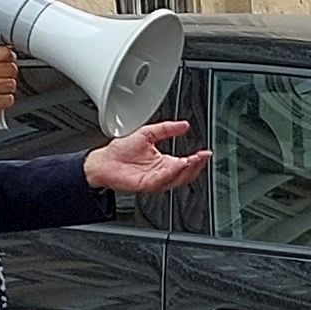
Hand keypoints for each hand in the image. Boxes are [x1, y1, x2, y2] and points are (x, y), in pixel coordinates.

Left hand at [81, 119, 209, 196]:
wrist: (105, 160)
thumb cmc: (121, 150)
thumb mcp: (148, 133)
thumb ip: (167, 129)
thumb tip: (184, 125)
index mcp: (165, 162)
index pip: (187, 163)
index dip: (198, 159)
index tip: (205, 152)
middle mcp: (162, 173)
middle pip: (186, 174)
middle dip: (197, 166)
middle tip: (203, 156)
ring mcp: (156, 180)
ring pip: (178, 179)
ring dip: (188, 170)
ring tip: (195, 159)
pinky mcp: (147, 184)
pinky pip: (163, 180)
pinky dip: (172, 173)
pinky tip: (179, 164)